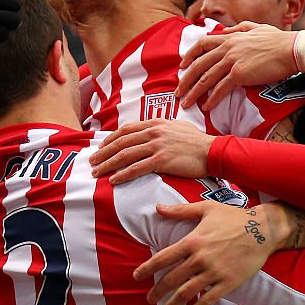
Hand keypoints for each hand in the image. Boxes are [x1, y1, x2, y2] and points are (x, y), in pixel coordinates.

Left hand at [88, 120, 214, 183]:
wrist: (213, 151)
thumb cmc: (198, 142)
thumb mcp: (178, 127)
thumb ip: (163, 127)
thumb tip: (154, 129)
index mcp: (156, 123)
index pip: (126, 129)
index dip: (110, 138)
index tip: (101, 146)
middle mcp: (154, 132)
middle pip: (121, 142)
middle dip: (103, 152)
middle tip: (91, 161)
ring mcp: (157, 145)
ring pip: (125, 155)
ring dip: (108, 164)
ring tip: (97, 172)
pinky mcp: (162, 160)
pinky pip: (137, 168)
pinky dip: (122, 174)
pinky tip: (114, 180)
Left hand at [134, 201, 289, 304]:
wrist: (263, 229)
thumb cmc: (233, 217)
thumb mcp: (206, 209)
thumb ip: (180, 211)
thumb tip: (158, 208)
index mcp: (192, 241)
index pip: (162, 258)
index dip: (147, 269)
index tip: (137, 276)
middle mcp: (200, 259)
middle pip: (171, 279)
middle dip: (157, 292)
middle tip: (149, 299)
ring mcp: (214, 272)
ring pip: (186, 293)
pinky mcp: (227, 283)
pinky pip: (206, 300)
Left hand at [175, 23, 296, 109]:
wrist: (292, 49)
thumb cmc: (278, 40)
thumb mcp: (256, 28)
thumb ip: (240, 29)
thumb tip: (227, 31)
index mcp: (230, 37)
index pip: (201, 44)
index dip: (189, 55)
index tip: (182, 66)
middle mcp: (227, 48)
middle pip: (199, 64)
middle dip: (185, 79)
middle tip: (178, 91)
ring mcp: (232, 61)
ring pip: (206, 78)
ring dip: (194, 92)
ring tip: (186, 103)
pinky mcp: (240, 74)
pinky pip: (221, 88)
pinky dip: (212, 99)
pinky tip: (206, 107)